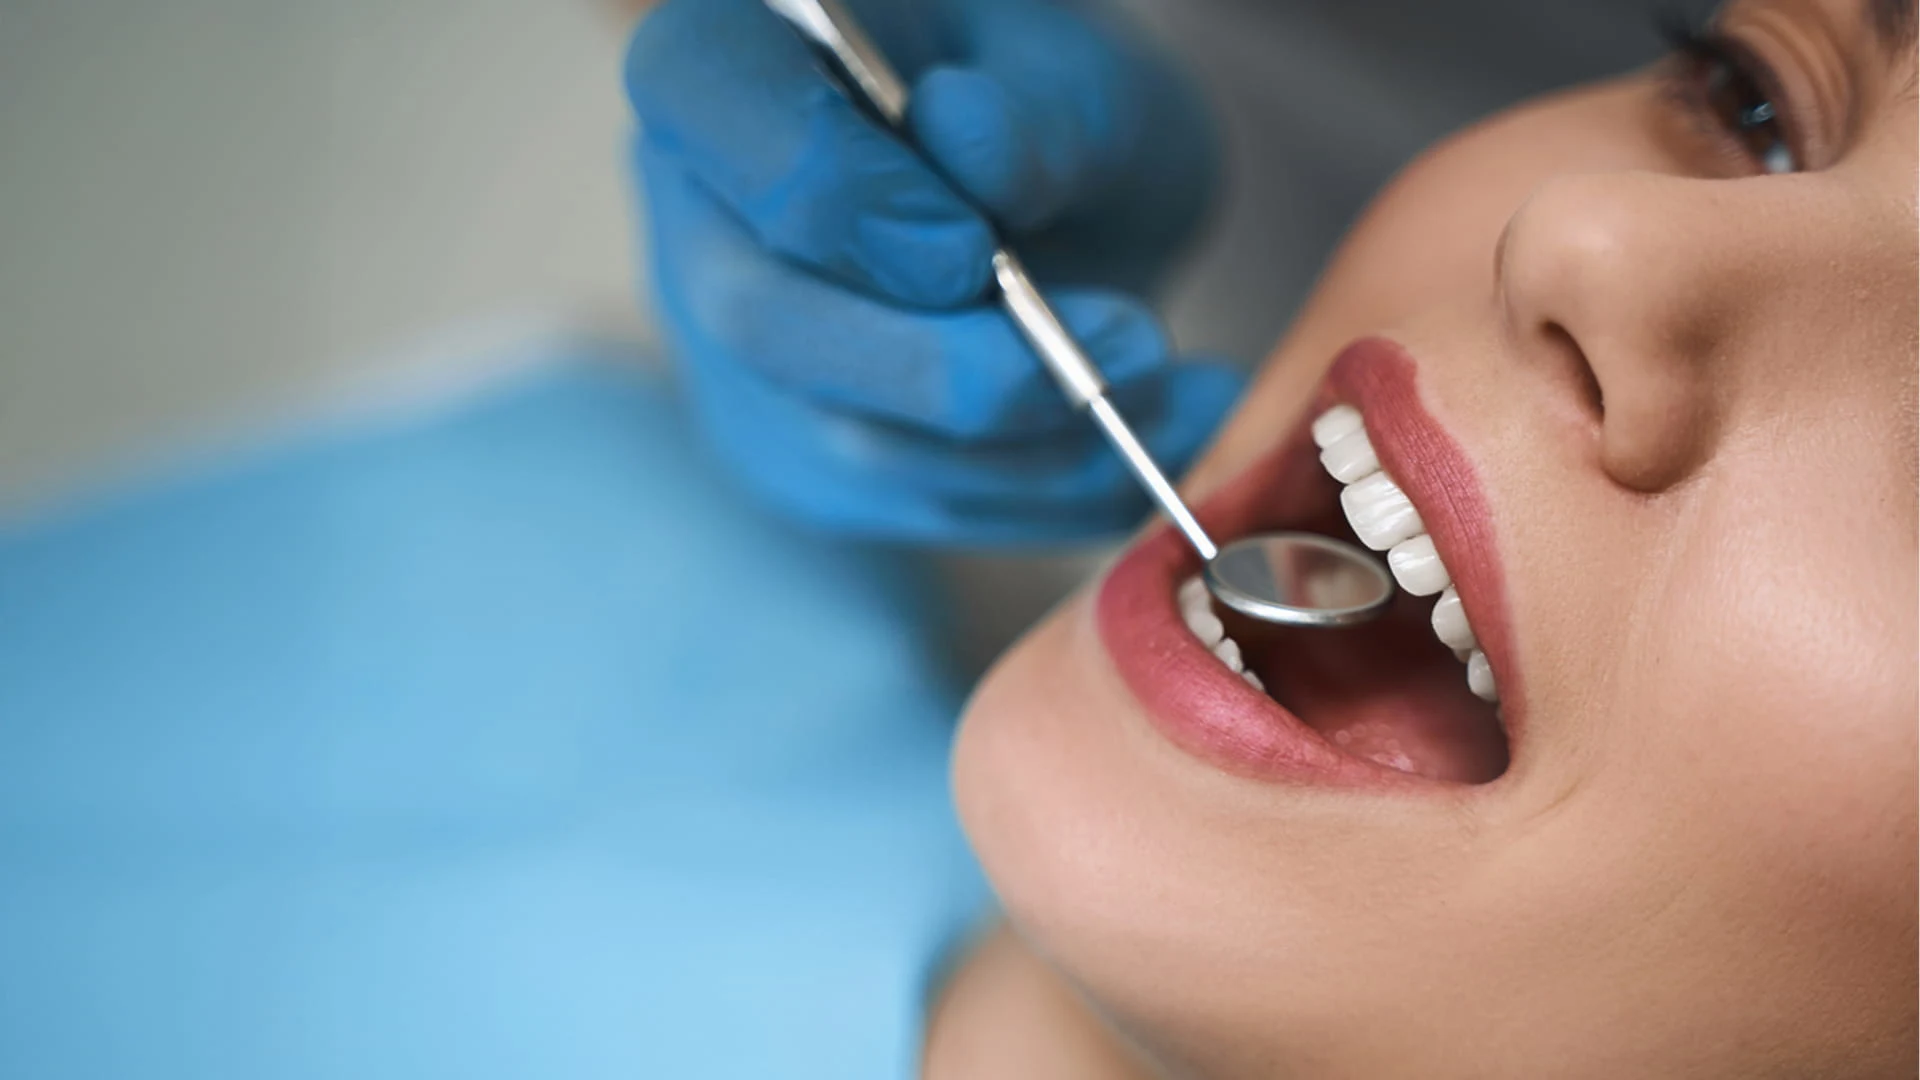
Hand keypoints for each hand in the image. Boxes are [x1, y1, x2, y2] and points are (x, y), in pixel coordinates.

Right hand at [626, 0, 1241, 543]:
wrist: (1064, 199)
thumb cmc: (1050, 108)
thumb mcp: (1077, 73)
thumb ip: (1032, 110)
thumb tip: (968, 147)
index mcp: (728, 65)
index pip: (708, 103)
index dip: (833, 187)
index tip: (974, 242)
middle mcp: (701, 218)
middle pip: (760, 317)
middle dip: (952, 363)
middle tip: (1132, 342)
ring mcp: (737, 359)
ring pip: (846, 443)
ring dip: (1037, 440)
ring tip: (1184, 384)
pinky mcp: (810, 462)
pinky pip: (921, 508)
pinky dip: (1063, 491)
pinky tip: (1172, 432)